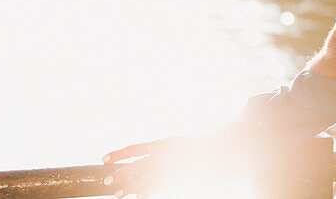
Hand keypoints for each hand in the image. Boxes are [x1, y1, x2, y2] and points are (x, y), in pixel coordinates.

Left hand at [102, 126, 254, 196]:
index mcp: (167, 142)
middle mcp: (166, 152)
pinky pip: (159, 187)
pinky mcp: (181, 177)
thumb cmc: (212, 144)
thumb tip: (159, 155)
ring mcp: (173, 166)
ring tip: (116, 194)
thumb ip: (172, 150)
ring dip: (130, 187)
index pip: (137, 147)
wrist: (231, 148)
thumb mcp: (187, 144)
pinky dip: (146, 192)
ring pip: (145, 178)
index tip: (104, 157)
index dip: (119, 153)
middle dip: (121, 172)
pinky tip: (137, 198)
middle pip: (137, 164)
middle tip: (105, 180)